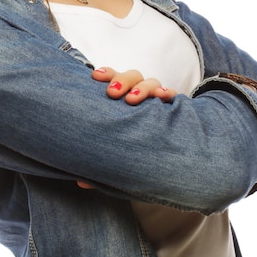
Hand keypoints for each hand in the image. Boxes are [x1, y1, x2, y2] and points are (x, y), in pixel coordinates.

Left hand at [77, 68, 177, 189]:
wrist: (165, 158)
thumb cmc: (132, 148)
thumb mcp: (115, 153)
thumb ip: (100, 163)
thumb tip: (81, 183)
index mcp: (122, 96)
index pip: (113, 77)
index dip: (106, 73)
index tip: (95, 77)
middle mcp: (139, 94)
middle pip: (132, 76)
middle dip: (122, 80)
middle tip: (112, 93)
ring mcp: (157, 99)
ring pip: (151, 83)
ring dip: (142, 88)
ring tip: (133, 100)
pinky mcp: (175, 108)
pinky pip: (173, 96)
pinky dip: (167, 93)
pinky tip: (163, 97)